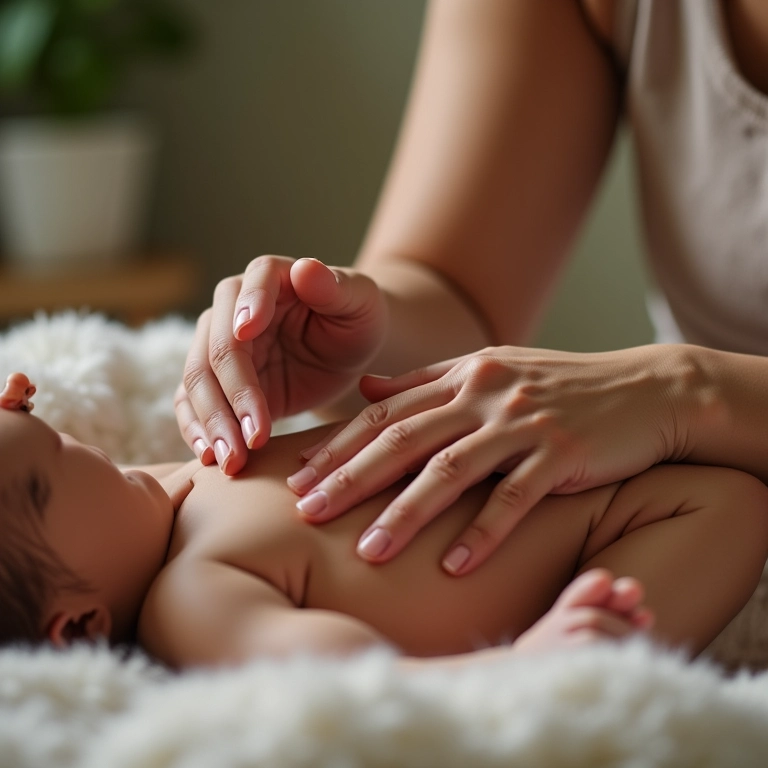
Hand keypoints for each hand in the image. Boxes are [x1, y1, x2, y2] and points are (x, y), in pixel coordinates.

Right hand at [176, 256, 386, 473]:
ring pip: (198, 382)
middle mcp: (233, 308)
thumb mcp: (359, 301)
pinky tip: (210, 458)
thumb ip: (333, 287)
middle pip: (217, 348)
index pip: (249, 287)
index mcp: (268, 277)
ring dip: (212, 423)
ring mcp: (220, 346)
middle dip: (230, 395)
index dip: (248, 309)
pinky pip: (193, 404)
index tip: (248, 335)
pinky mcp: (218, 382)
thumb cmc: (357, 318)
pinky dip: (198, 430)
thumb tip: (305, 268)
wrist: (349, 350)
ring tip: (231, 460)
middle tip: (250, 439)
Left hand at [289, 345, 685, 574]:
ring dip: (406, 514)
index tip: (297, 476)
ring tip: (368, 553)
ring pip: (450, 470)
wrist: (646, 388)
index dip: (337, 444)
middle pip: (403, 439)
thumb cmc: (560, 386)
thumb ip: (427, 380)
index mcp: (462, 374)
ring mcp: (523, 423)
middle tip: (307, 512)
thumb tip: (367, 391)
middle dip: (351, 477)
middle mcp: (484, 394)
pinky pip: (514, 498)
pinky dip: (482, 532)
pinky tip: (454, 566)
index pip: (384, 411)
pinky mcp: (562, 453)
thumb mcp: (490, 369)